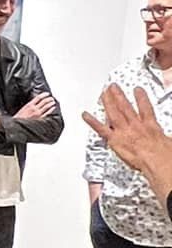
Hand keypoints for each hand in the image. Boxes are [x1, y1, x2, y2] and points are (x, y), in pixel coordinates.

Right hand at [15, 92, 56, 121]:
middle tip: (51, 97)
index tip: (47, 93)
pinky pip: (47, 113)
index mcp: (29, 105)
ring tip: (53, 101)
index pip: (38, 97)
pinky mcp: (40, 119)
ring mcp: (38, 114)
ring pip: (47, 106)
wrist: (18, 125)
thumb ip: (30, 105)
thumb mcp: (23, 108)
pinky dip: (51, 109)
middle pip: (44, 101)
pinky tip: (53, 108)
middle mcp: (35, 109)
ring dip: (51, 103)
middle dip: (49, 98)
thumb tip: (36, 101)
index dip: (44, 94)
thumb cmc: (19, 118)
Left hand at [85, 85, 171, 203]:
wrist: (156, 160)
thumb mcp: (170, 142)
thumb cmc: (164, 155)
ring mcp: (124, 131)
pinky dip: (92, 121)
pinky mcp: (115, 140)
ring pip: (114, 113)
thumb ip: (166, 139)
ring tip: (103, 93)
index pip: (145, 108)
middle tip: (113, 87)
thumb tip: (168, 142)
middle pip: (125, 107)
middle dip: (118, 95)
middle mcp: (136, 125)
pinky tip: (85, 115)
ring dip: (108, 101)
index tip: (137, 90)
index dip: (141, 98)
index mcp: (150, 125)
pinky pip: (101, 129)